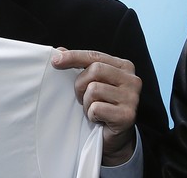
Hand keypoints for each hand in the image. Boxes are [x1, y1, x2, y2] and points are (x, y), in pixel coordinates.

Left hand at [52, 49, 140, 165]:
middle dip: (80, 84)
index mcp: (123, 66)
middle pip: (94, 70)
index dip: (73, 56)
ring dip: (86, 101)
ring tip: (93, 108)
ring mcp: (132, 98)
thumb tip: (59, 51)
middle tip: (81, 96)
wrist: (114, 136)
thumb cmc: (101, 104)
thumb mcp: (90, 81)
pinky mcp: (127, 115)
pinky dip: (91, 114)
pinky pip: (96, 108)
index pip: (94, 56)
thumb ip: (78, 64)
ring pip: (94, 89)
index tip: (55, 60)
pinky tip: (98, 118)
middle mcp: (132, 79)